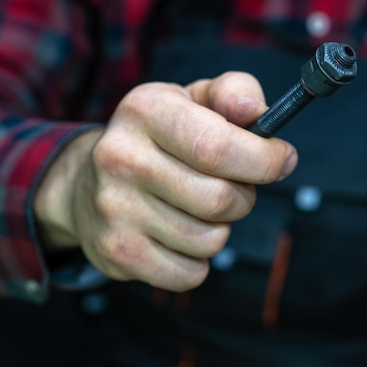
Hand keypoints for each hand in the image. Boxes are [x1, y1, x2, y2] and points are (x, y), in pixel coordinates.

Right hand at [35, 71, 297, 290]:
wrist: (84, 184)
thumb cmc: (157, 140)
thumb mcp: (191, 100)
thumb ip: (232, 92)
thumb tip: (257, 112)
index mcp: (145, 111)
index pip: (218, 147)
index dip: (264, 160)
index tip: (282, 160)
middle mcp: (121, 157)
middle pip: (220, 200)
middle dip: (244, 198)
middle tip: (234, 187)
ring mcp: (114, 208)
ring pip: (210, 241)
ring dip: (220, 230)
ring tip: (198, 210)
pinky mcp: (116, 251)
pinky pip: (189, 274)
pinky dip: (198, 261)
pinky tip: (179, 237)